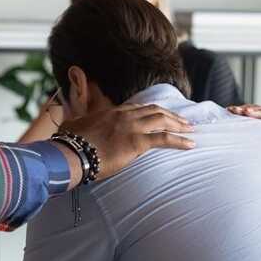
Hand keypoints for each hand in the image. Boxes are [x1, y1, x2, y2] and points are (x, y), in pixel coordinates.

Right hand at [61, 103, 194, 182]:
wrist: (71, 153)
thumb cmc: (69, 143)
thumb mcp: (74, 125)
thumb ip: (80, 121)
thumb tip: (74, 124)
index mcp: (112, 112)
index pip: (139, 108)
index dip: (154, 111)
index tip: (163, 115)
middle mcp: (124, 116)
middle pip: (155, 111)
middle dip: (172, 115)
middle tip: (185, 122)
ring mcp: (131, 127)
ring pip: (162, 121)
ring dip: (179, 125)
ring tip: (191, 130)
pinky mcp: (136, 142)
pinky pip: (164, 139)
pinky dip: (179, 141)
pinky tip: (190, 145)